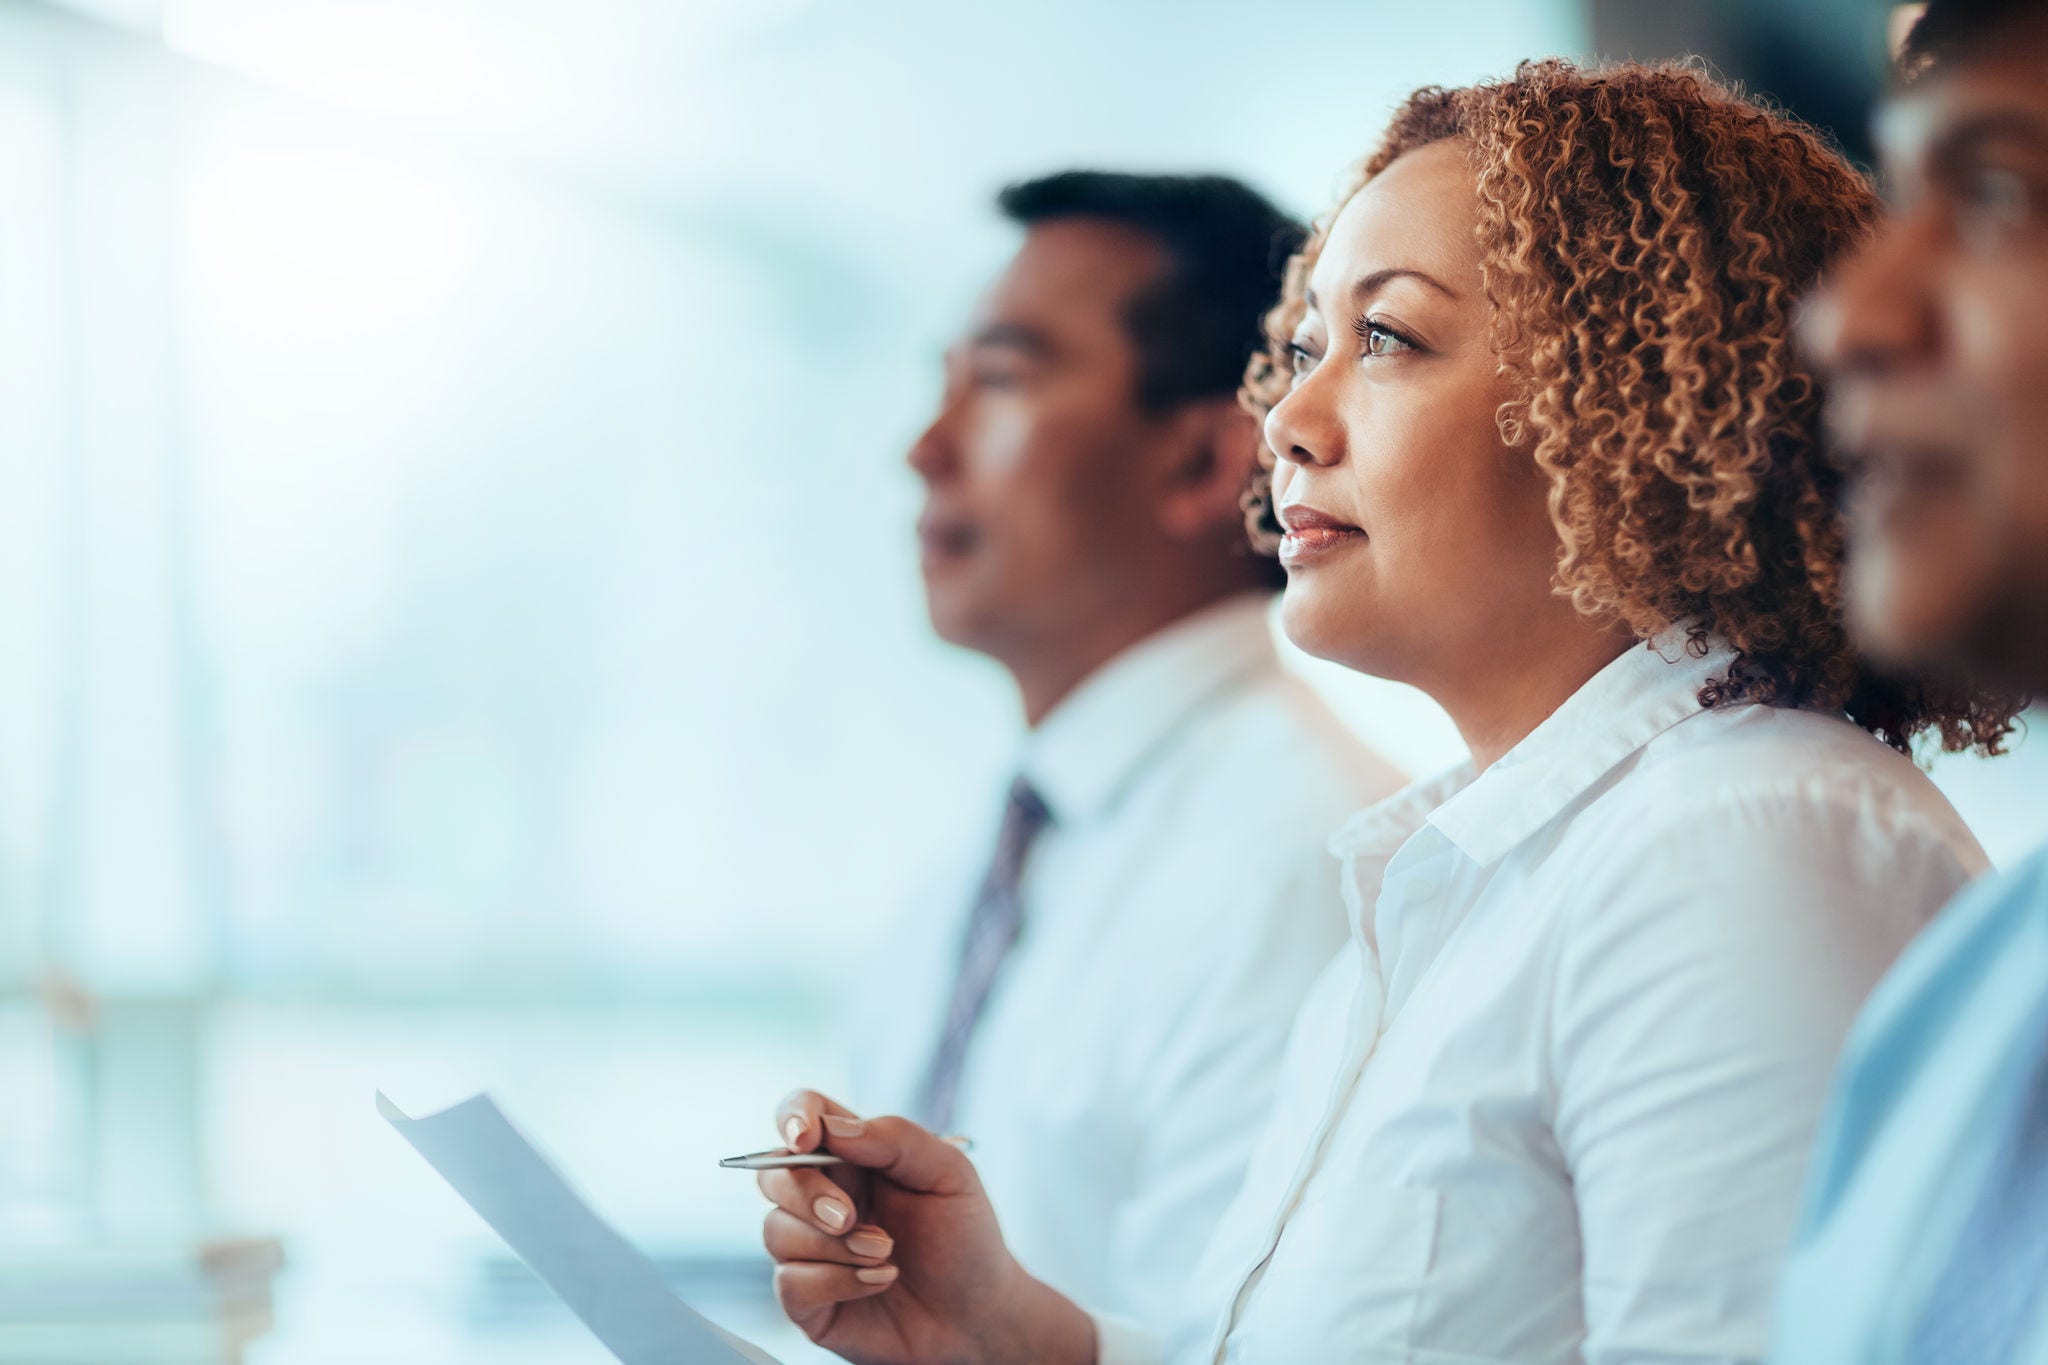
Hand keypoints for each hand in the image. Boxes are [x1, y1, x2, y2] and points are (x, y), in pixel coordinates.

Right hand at [757, 1090, 1095, 1364]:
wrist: (976, 1312)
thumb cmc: (964, 1237)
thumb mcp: (948, 1173)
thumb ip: (894, 1138)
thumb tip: (833, 1128)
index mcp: (854, 1157)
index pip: (803, 1116)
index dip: (793, 1117)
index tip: (805, 1137)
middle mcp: (824, 1197)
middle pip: (774, 1175)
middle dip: (806, 1193)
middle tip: (848, 1217)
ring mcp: (811, 1248)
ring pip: (777, 1231)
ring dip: (835, 1246)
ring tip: (886, 1254)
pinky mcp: (808, 1299)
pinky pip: (791, 1282)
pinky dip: (837, 1281)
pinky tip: (878, 1281)